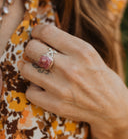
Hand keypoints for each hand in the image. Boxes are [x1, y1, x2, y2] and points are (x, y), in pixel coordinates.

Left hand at [19, 24, 127, 138]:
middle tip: (35, 53)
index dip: (37, 31)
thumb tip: (39, 36)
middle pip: (32, 48)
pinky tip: (42, 87)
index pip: (46, 31)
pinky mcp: (55, 105)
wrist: (112, 107)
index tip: (37, 35)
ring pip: (26, 69)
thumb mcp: (90, 54)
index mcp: (81, 51)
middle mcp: (70, 68)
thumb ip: (67, 44)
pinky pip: (30, 91)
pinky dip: (34, 89)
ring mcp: (61, 88)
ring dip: (28, 67)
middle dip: (31, 48)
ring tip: (35, 69)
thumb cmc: (99, 77)